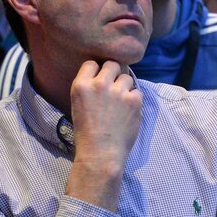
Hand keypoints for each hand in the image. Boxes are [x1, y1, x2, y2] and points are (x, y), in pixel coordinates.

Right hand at [65, 60, 141, 210]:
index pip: (92, 63)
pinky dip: (135, 100)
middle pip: (113, 65)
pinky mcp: (134, 100)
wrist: (101, 152)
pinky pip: (138, 92)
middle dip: (115, 74)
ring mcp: (118, 91)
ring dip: (126, 87)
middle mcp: (99, 84)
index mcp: (81, 85)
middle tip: (115, 87)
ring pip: (127, 78)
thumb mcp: (79, 105)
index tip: (101, 78)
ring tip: (122, 103)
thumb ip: (90, 89)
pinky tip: (129, 111)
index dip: (98, 70)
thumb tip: (105, 77)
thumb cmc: (87, 133)